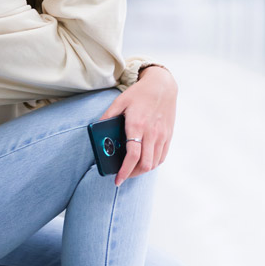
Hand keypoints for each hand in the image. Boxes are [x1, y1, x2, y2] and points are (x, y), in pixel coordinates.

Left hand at [100, 67, 177, 186]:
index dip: (124, 171)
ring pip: (154, 163)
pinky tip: (144, 162)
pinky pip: (162, 157)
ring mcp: (162, 135)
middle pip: (144, 164)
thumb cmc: (140, 94)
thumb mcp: (119, 101)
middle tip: (123, 175)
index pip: (132, 156)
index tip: (117, 180)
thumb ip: (107, 116)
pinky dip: (153, 164)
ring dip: (142, 170)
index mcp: (137, 125)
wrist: (162, 85)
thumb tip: (96, 128)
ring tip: (132, 169)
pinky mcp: (168, 136)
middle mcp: (151, 133)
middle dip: (132, 174)